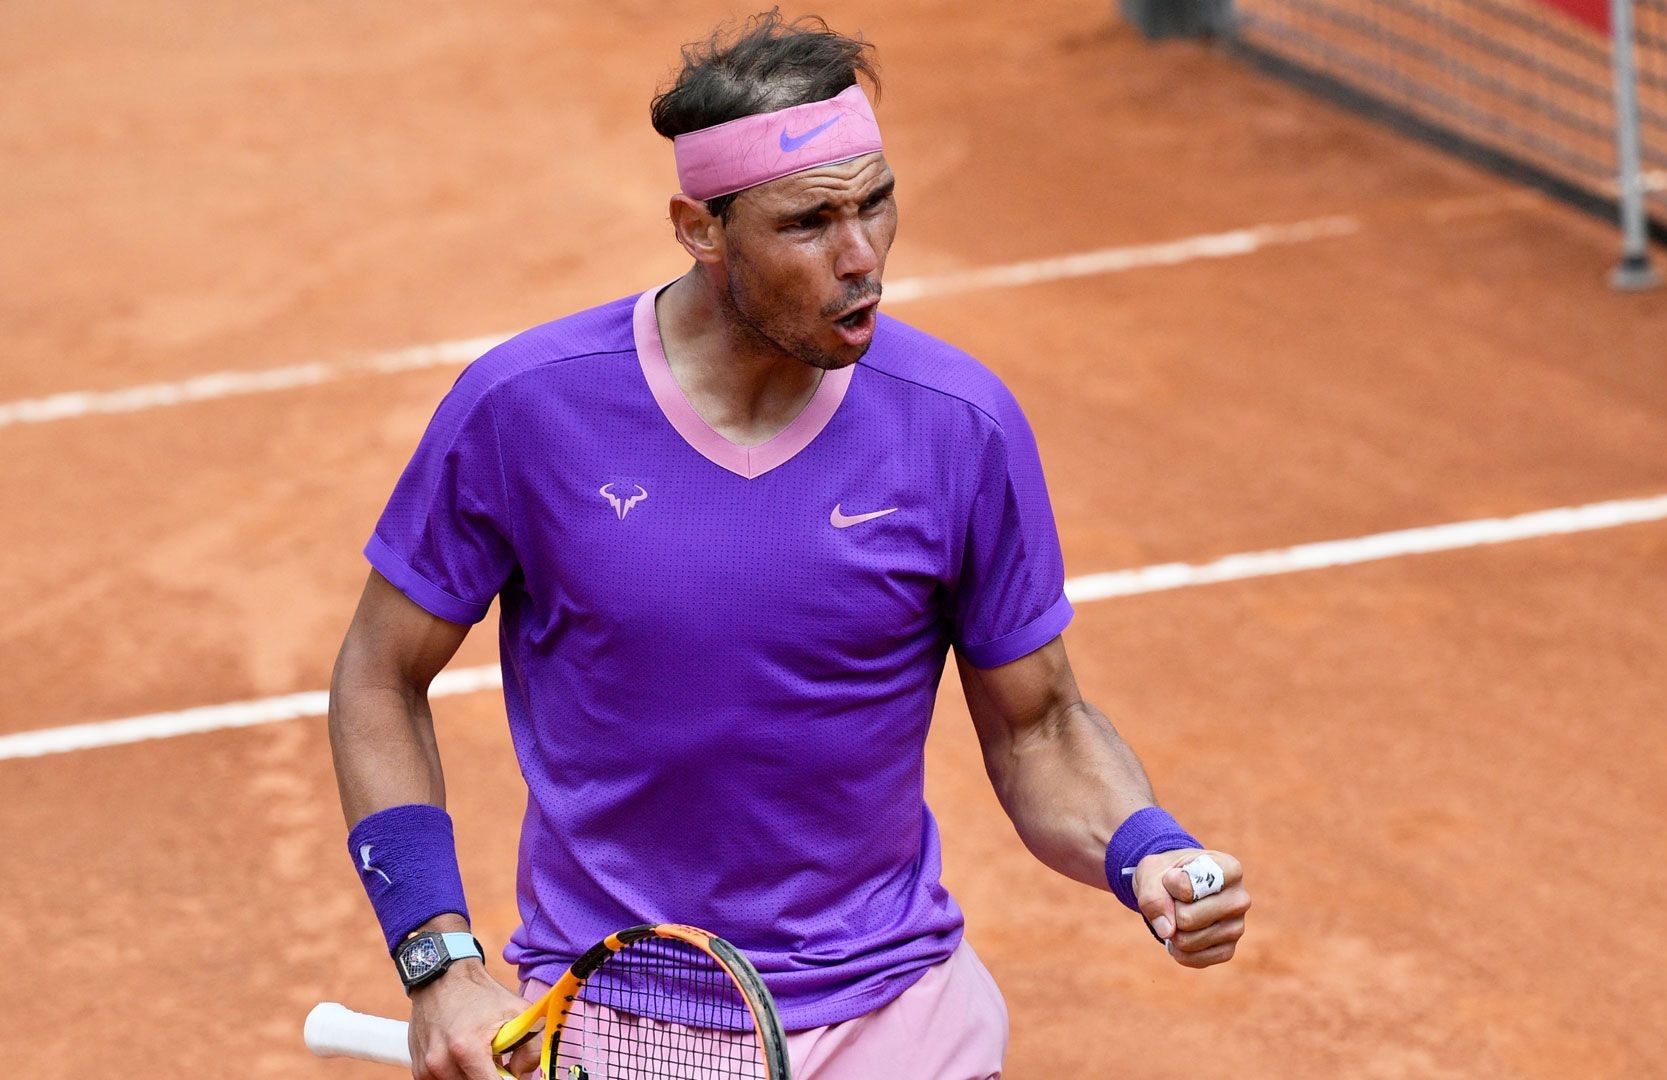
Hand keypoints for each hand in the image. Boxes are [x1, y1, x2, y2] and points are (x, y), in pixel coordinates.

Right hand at [408, 959, 541, 1079]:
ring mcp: (426, 1067)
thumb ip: (531, 1048)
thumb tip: (522, 1074)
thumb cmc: (480, 993)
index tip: (511, 1074)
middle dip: (490, 1078)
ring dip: (472, 1077)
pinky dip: (457, 1076)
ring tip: (481, 1057)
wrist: (442, 977)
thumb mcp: (517, 1011)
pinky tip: (464, 1060)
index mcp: (467, 1048)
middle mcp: (441, 1061)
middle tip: (499, 1062)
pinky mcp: (419, 1069)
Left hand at [1133, 848, 1249, 968]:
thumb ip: (1153, 896)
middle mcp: (1240, 899)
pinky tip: (1182, 933)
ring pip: (1188, 941)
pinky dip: (1178, 950)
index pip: (1187, 888)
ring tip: (1180, 914)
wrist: (1173, 888)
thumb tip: (1167, 931)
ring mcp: (1237, 927)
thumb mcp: (1151, 872)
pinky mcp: (1229, 950)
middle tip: (1176, 899)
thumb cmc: (1167, 876)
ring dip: (1172, 931)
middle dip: (1170, 911)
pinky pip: (1194, 959)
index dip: (1169, 883)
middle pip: (1187, 919)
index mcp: (1229, 869)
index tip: (1175, 874)